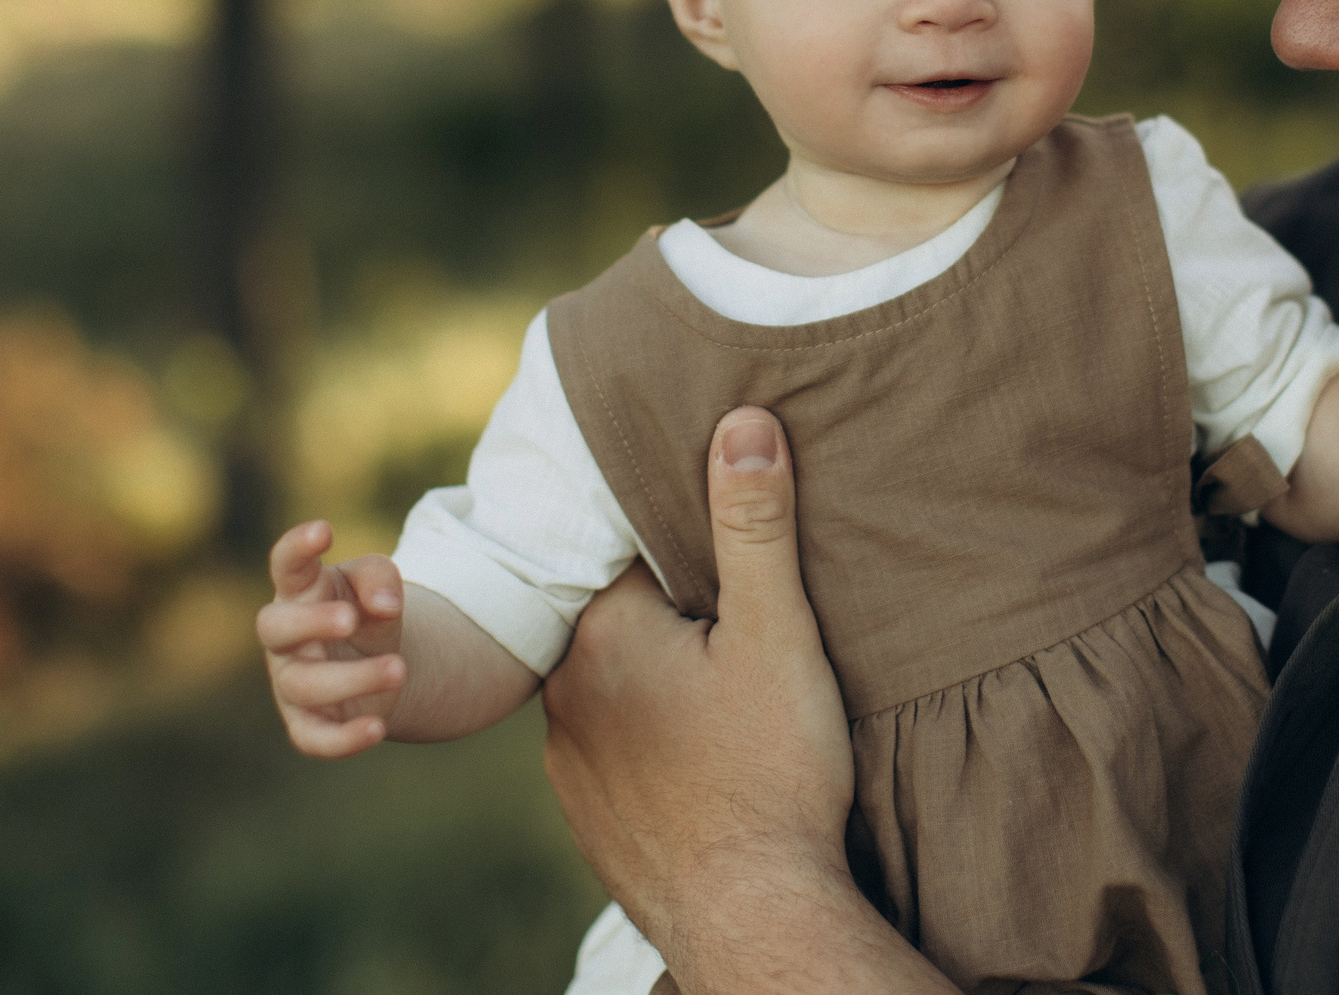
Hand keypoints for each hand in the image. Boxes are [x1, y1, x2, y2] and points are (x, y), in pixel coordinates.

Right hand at [257, 518, 408, 757]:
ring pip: (305, 685)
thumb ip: (381, 579)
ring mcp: (292, 683)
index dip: (296, 547)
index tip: (324, 530)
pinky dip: (344, 739)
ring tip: (399, 668)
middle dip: (310, 622)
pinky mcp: (308, 725)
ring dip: (353, 678)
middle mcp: (286, 639)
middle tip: (351, 618)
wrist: (380, 662)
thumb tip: (385, 605)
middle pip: (275, 627)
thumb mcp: (380, 584)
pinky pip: (315, 739)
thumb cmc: (368, 611)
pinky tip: (377, 728)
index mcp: (299, 592)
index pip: (285, 565)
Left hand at [542, 408, 946, 992]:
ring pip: (609, 686)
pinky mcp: (588, 815)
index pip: (624, 550)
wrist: (750, 915)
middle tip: (729, 623)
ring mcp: (569, 760)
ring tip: (719, 694)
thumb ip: (753, 524)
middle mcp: (563, 692)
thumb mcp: (775, 631)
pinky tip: (700, 754)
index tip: (716, 546)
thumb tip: (741, 422)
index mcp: (603, 632)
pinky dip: (649, 742)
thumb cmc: (768, 769)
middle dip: (668, 611)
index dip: (674, 543)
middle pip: (616, 617)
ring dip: (653, 680)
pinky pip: (612, 748)